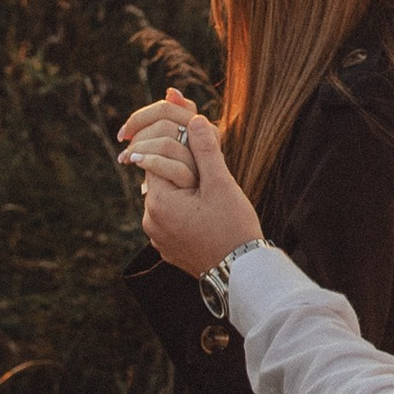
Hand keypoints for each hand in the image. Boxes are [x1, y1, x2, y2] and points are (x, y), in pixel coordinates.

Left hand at [115, 97, 262, 277]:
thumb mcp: (221, 183)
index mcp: (158, 203)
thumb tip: (193, 118)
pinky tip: (207, 213)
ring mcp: (158, 237)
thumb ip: (205, 148)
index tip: (194, 142)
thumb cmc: (233, 228)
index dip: (177, 146)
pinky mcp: (169, 248)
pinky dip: (186, 209)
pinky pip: (172, 218)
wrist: (242, 275)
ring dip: (184, 189)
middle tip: (206, 170)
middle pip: (160, 178)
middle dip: (181, 167)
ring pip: (168, 198)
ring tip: (210, 194)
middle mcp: (151, 221)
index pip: (156, 158)